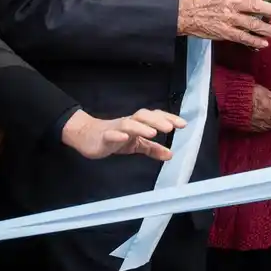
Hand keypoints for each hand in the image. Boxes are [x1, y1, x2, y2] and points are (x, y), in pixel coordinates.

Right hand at [61, 108, 185, 160]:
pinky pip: (110, 134)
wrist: (87, 135)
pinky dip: (117, 135)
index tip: (183, 124)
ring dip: (141, 127)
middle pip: (143, 116)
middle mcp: (128, 122)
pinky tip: (124, 138)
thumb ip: (152, 149)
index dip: (168, 118)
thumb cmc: (115, 137)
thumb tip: (171, 154)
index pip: (155, 117)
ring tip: (153, 133)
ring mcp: (115, 128)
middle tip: (171, 128)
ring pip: (128, 124)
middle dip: (158, 120)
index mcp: (138, 123)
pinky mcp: (103, 137)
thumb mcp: (136, 144)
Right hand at [178, 0, 270, 47]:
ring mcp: (229, 19)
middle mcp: (232, 4)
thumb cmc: (203, 1)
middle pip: (257, 6)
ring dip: (268, 30)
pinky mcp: (224, 32)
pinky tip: (264, 44)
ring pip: (252, 24)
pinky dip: (254, 41)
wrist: (185, 14)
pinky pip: (243, 37)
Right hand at [249, 84, 270, 132]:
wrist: (229, 99)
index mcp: (267, 108)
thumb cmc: (246, 92)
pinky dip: (264, 124)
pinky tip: (261, 117)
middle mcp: (263, 119)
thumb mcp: (265, 91)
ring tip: (267, 113)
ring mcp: (256, 125)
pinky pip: (262, 130)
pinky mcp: (250, 129)